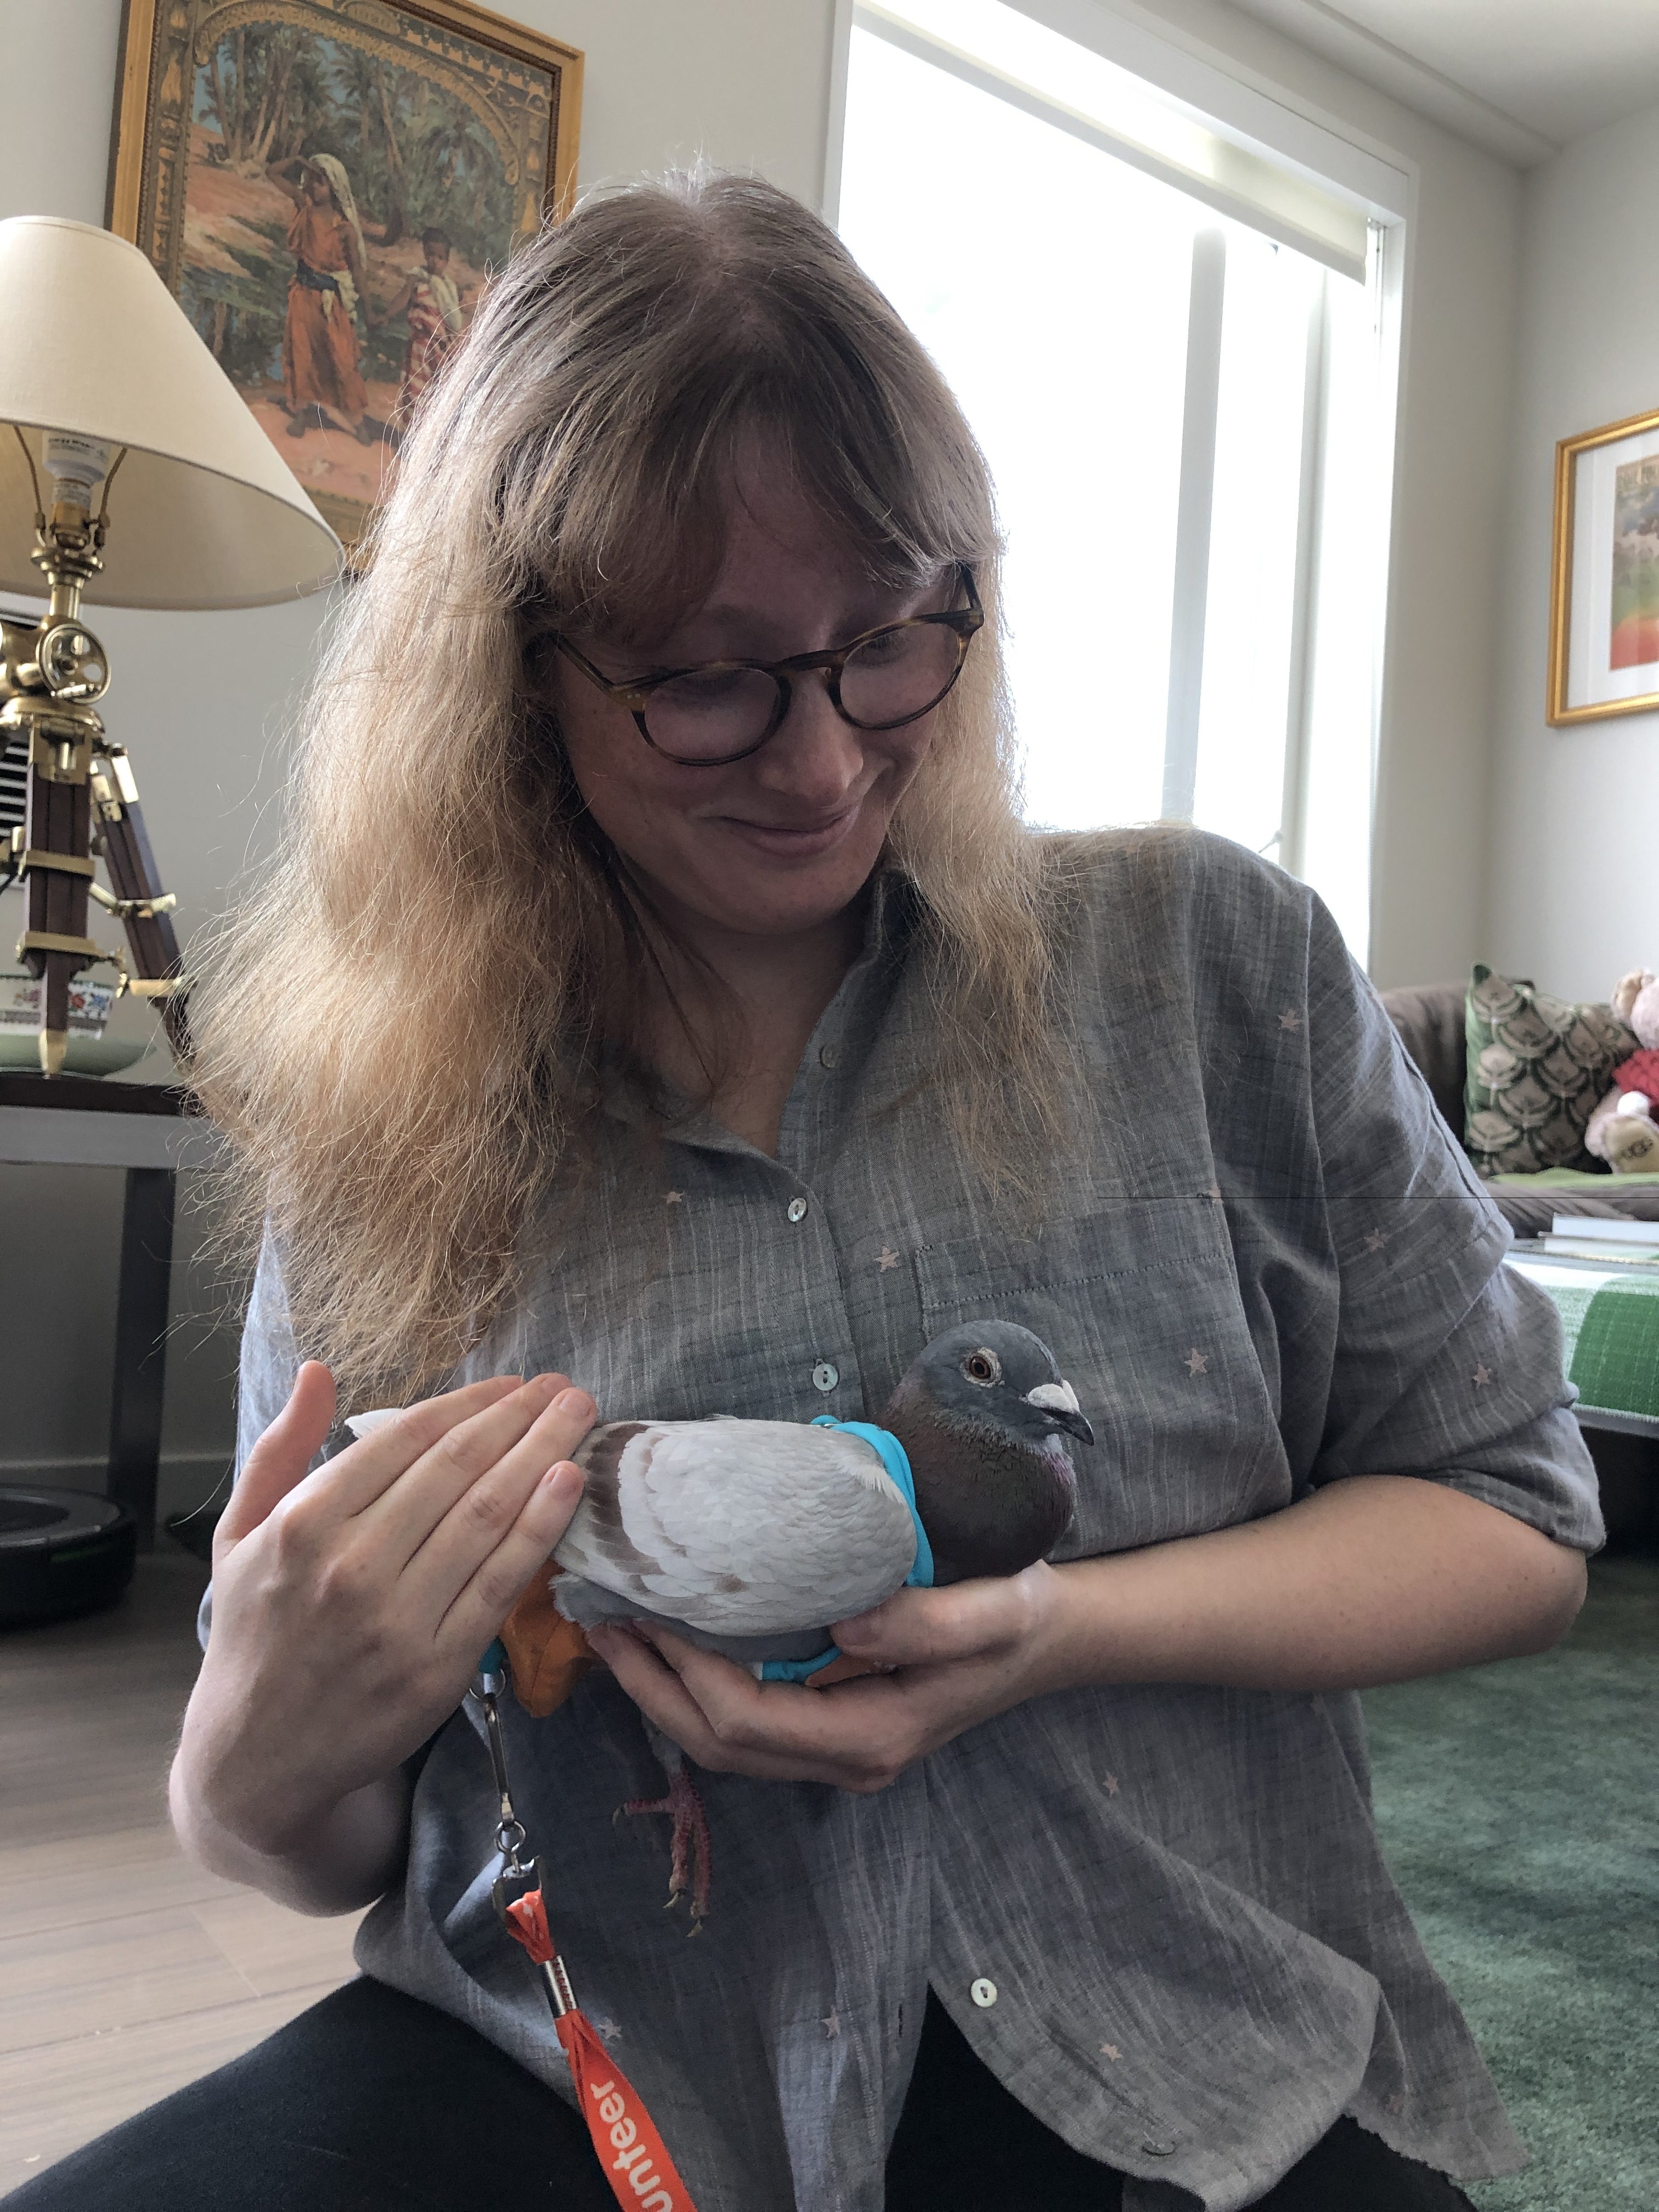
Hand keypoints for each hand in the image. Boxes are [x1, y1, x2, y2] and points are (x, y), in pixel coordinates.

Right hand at [177, 1362, 593, 1855]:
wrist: (255, 1760)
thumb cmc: (253, 1633)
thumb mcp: (240, 1534)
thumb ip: (280, 1449)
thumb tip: (317, 1371)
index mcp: (303, 1525)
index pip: (405, 1440)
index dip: (467, 1403)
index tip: (510, 1384)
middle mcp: (351, 1566)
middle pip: (455, 1469)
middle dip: (518, 1418)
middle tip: (562, 1386)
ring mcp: (398, 1619)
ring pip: (486, 1516)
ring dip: (542, 1454)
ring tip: (580, 1416)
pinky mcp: (437, 1667)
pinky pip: (500, 1582)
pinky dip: (541, 1527)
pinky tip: (570, 1483)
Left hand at [586, 1563, 1071, 1792]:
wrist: (1050, 1641)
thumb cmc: (1021, 1620)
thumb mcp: (994, 1613)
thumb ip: (927, 1622)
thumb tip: (845, 1627)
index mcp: (871, 1738)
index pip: (750, 1723)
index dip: (688, 1675)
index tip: (647, 1616)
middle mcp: (845, 1759)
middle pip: (720, 1745)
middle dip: (651, 1688)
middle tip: (599, 1622)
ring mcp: (835, 1750)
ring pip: (723, 1742)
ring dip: (662, 1689)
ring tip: (617, 1628)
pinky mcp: (829, 1724)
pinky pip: (744, 1721)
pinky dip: (696, 1684)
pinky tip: (672, 1638)